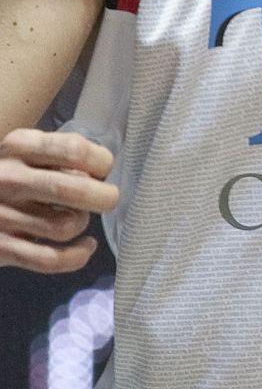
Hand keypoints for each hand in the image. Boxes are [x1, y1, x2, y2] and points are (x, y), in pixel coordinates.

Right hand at [0, 129, 118, 272]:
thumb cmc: (9, 172)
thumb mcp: (25, 148)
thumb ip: (59, 149)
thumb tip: (101, 161)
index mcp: (20, 146)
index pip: (76, 150)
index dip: (102, 162)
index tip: (103, 170)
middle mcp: (9, 178)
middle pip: (74, 190)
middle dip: (104, 197)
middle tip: (108, 198)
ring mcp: (1, 215)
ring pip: (65, 226)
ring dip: (82, 223)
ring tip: (79, 217)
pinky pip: (48, 259)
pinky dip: (76, 256)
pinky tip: (86, 246)